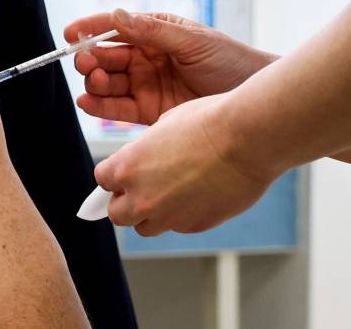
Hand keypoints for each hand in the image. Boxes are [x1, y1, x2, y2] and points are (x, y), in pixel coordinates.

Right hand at [65, 9, 276, 124]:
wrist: (253, 98)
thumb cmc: (229, 61)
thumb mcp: (192, 40)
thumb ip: (153, 31)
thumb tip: (118, 16)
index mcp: (154, 33)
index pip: (115, 27)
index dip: (90, 28)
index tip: (70, 33)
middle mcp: (146, 58)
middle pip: (107, 56)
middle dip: (90, 58)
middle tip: (86, 63)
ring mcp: (146, 84)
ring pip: (109, 82)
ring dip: (95, 82)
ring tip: (95, 82)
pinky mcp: (150, 111)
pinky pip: (119, 108)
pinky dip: (100, 106)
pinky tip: (88, 102)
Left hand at [95, 94, 277, 234]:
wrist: (247, 139)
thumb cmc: (208, 123)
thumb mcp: (164, 125)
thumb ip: (145, 150)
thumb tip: (142, 161)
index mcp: (128, 166)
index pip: (103, 180)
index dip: (114, 175)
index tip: (124, 172)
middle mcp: (142, 196)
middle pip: (117, 214)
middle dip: (126, 201)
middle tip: (142, 187)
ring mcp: (168, 216)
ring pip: (145, 227)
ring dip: (150, 214)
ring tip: (169, 193)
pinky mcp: (194, 226)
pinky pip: (176, 226)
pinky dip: (180, 215)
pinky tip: (196, 195)